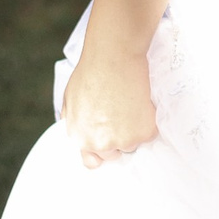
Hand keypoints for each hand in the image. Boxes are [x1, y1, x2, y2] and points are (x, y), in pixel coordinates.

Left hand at [62, 42, 157, 168]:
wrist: (113, 57)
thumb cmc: (90, 73)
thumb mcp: (70, 99)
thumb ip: (74, 121)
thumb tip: (81, 130)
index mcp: (80, 137)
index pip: (92, 161)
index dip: (100, 150)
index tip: (106, 140)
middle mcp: (101, 144)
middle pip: (114, 153)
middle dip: (117, 138)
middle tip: (120, 115)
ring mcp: (124, 140)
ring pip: (133, 143)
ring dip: (133, 129)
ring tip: (129, 104)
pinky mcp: (145, 132)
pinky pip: (149, 134)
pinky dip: (148, 121)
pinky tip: (140, 102)